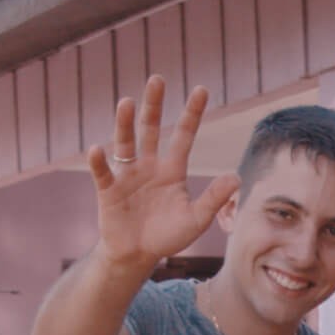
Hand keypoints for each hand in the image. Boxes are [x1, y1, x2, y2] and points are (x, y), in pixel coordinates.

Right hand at [86, 76, 239, 272]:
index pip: (184, 135)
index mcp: (172, 170)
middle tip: (157, 79)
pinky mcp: (108, 191)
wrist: (138, 256)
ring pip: (125, 142)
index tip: (202, 89)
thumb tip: (236, 177)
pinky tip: (98, 149)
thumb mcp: (196, 219)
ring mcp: (127, 175)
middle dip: (153, 105)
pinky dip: (99, 162)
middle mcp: (149, 166)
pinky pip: (102, 173)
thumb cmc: (168, 236)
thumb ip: (214, 199)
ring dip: (125, 123)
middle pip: (151, 128)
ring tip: (126, 102)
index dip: (192, 113)